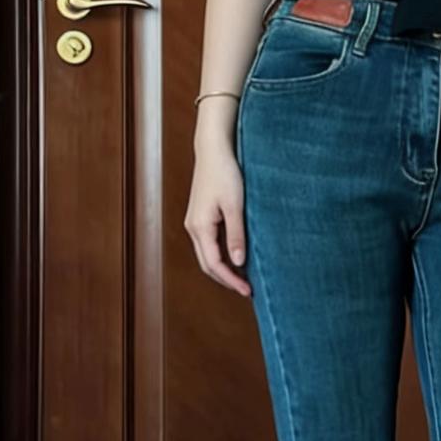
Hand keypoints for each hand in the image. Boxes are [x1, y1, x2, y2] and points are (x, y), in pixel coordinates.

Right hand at [184, 140, 251, 298]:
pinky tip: (235, 256)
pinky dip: (220, 255)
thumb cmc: (224, 173)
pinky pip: (208, 244)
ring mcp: (194, 222)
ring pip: (206, 255)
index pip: (214, 264)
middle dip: (226, 279)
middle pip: (207, 264)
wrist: (213, 150)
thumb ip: (236, 235)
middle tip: (246, 289)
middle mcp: (193, 228)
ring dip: (222, 269)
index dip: (231, 280)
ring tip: (243, 277)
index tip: (248, 290)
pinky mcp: (199, 216)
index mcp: (200, 227)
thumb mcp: (235, 205)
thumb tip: (238, 262)